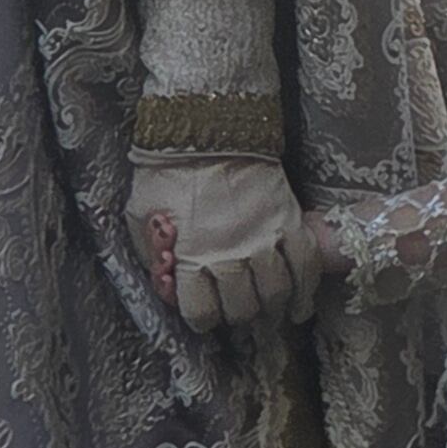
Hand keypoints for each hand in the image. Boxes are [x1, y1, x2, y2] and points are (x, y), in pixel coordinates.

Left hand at [127, 150, 320, 331]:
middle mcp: (230, 254)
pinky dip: (306, 290)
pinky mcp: (289, 221)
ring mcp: (264, 239)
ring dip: (271, 310)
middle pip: (243, 308)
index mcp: (191, 256)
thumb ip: (152, 254)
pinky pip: (306, 265)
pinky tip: (299, 305)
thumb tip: (165, 283)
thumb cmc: (167, 171)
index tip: (204, 314)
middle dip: (237, 316)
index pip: (203, 312)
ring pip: (276, 293)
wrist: (209, 127)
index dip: (203, 319)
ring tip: (267, 314)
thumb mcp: (140, 216)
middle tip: (235, 312)